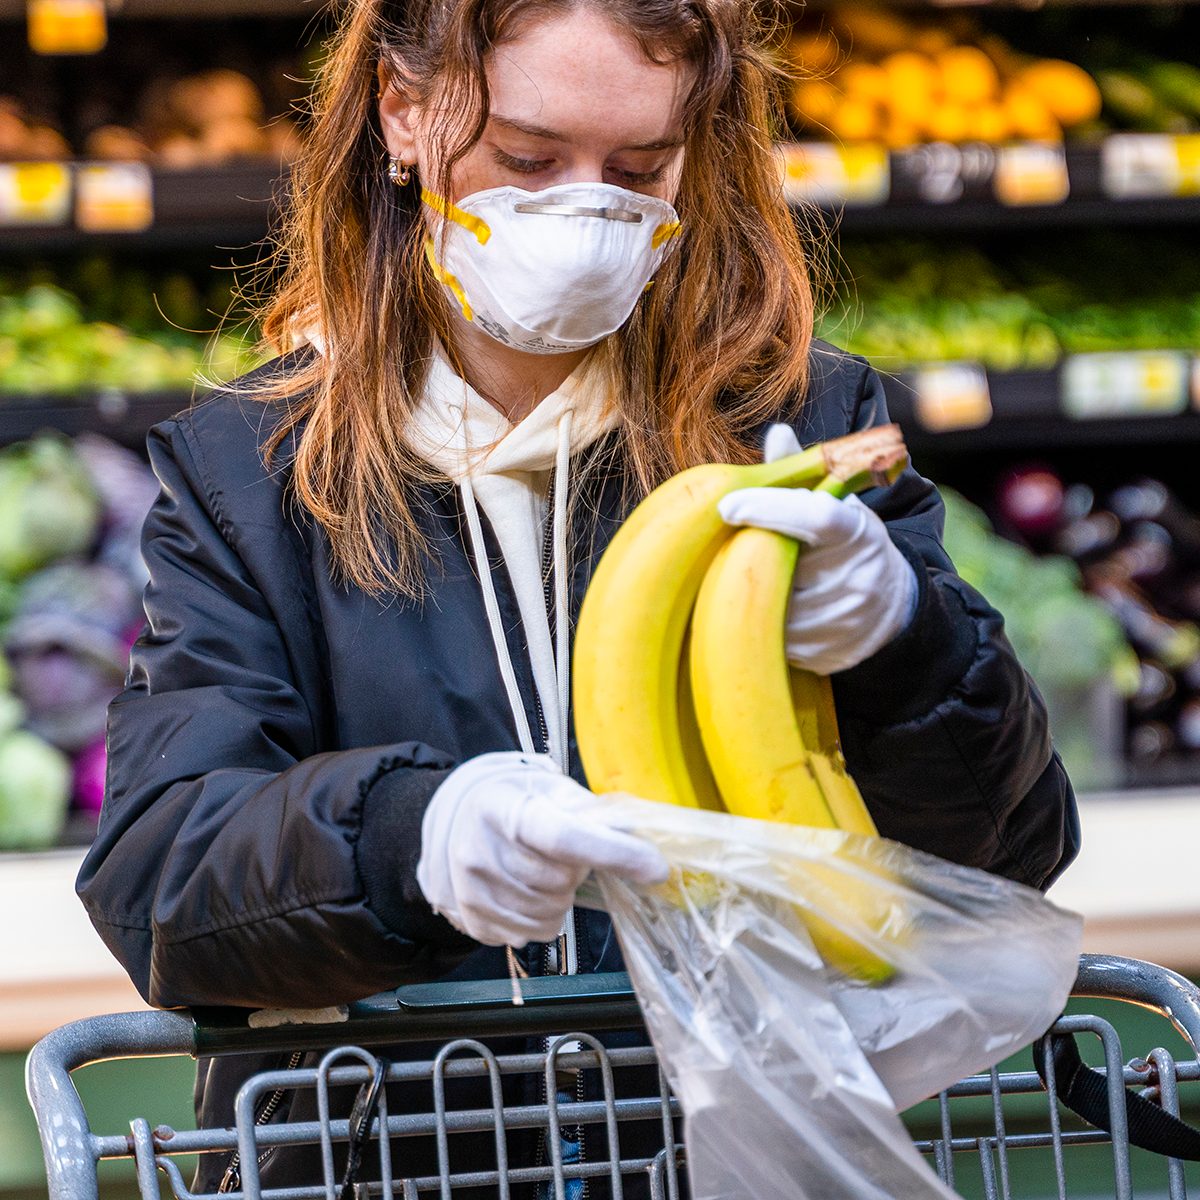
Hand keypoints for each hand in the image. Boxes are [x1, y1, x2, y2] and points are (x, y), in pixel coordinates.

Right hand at [416, 751, 668, 946]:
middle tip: (564, 855)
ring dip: (560, 898)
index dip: (614, 854)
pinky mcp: (469, 919)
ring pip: (549, 915)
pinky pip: (529, 935)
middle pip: (560, 881)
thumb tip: (643, 840)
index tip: (655, 867)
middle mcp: (478, 849)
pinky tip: (528, 893)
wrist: (458, 817)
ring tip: (544, 873)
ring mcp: (470, 889)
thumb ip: (592, 813)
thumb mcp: (550, 790)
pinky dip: (541, 919)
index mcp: (504, 808)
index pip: (564, 837)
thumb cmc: (515, 801)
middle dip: (576, 872)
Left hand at [716, 424, 917, 674]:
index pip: (814, 516)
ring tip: (736, 580)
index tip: (727, 505)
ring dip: (746, 593)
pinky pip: (771, 640)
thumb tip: (776, 434)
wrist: (892, 610)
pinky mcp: (822, 656)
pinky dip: (754, 624)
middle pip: (782, 566)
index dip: (770, 509)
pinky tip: (749, 611)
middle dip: (747, 557)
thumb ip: (803, 475)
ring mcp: (840, 623)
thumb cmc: (850, 546)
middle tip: (721, 550)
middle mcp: (853, 579)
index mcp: (856, 534)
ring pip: (772, 606)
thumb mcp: (839, 506)